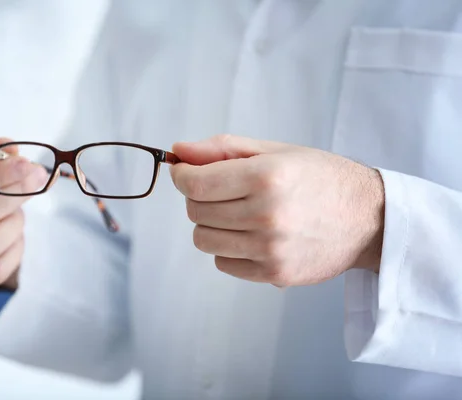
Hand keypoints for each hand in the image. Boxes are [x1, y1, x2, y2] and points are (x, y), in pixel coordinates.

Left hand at [170, 135, 384, 286]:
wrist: (369, 219)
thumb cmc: (321, 178)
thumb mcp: (275, 151)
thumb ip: (223, 149)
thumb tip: (178, 150)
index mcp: (266, 176)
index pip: (195, 184)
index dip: (182, 176)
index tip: (184, 172)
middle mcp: (267, 214)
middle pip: (196, 212)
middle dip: (199, 198)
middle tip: (222, 190)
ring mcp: (270, 249)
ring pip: (204, 240)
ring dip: (211, 225)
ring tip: (236, 214)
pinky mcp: (275, 274)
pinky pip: (223, 263)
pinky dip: (228, 249)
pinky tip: (251, 235)